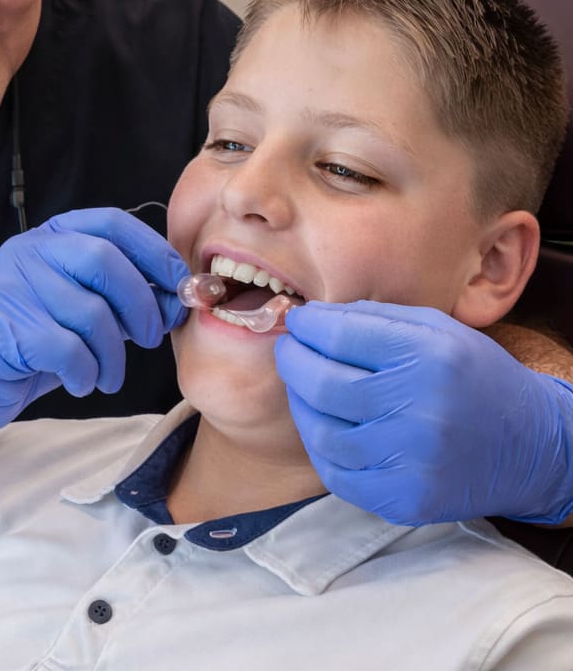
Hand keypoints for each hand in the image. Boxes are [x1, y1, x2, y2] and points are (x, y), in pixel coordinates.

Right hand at [0, 208, 187, 456]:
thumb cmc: (19, 345)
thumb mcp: (70, 310)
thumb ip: (116, 299)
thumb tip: (175, 300)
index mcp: (51, 238)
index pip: (113, 224)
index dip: (155, 252)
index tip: (179, 286)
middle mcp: (30, 252)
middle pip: (105, 261)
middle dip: (140, 303)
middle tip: (150, 337)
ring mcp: (13, 285)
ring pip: (91, 312)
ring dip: (114, 354)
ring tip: (107, 375)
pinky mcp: (4, 326)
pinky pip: (68, 348)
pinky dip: (86, 372)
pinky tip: (79, 382)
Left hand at [275, 300, 572, 524]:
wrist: (531, 446)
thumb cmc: (473, 376)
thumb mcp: (435, 328)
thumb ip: (371, 318)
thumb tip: (311, 318)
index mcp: (429, 357)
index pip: (339, 336)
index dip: (307, 327)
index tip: (298, 322)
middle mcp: (420, 411)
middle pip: (323, 384)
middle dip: (292, 361)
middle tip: (289, 350)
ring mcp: (411, 462)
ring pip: (321, 432)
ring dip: (300, 404)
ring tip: (303, 387)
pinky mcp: (404, 500)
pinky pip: (336, 473)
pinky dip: (320, 446)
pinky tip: (324, 424)